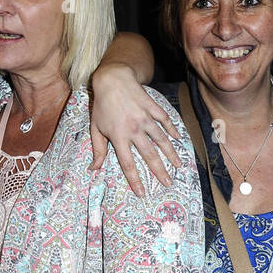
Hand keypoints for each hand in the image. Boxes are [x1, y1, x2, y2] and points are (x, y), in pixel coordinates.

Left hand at [89, 62, 182, 194]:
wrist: (113, 80)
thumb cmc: (102, 106)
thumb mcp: (95, 128)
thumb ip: (98, 150)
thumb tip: (93, 169)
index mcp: (118, 137)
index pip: (128, 163)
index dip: (135, 180)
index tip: (142, 193)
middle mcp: (133, 129)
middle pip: (149, 155)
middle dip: (159, 172)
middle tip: (168, 184)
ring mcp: (145, 118)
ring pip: (161, 140)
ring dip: (171, 154)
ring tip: (178, 166)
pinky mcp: (152, 108)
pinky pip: (165, 121)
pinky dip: (172, 130)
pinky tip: (178, 139)